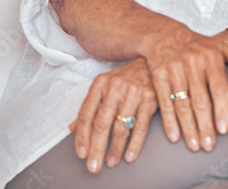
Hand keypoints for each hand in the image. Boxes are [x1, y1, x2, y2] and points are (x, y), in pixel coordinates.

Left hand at [70, 57, 156, 172]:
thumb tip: (71, 128)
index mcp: (100, 84)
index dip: (82, 137)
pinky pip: (141, 126)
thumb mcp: (105, 87)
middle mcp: (116, 87)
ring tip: (111, 162)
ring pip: (121, 127)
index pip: (86, 114)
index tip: (82, 154)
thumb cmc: (127, 77)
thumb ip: (90, 107)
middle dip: (97, 148)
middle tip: (93, 167)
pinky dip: (135, 144)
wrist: (155, 61)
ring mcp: (134, 93)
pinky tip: (129, 156)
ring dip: (115, 149)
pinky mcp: (151, 99)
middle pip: (102, 124)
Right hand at [141, 26, 227, 153]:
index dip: (222, 109)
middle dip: (205, 125)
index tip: (224, 129)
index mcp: (211, 58)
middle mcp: (192, 64)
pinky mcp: (158, 77)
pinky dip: (169, 121)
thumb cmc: (196, 46)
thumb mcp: (215, 47)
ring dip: (188, 128)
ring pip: (182, 104)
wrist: (164, 34)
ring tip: (195, 146)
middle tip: (210, 145)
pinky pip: (164, 103)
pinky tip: (175, 137)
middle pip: (200, 100)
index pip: (219, 88)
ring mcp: (174, 71)